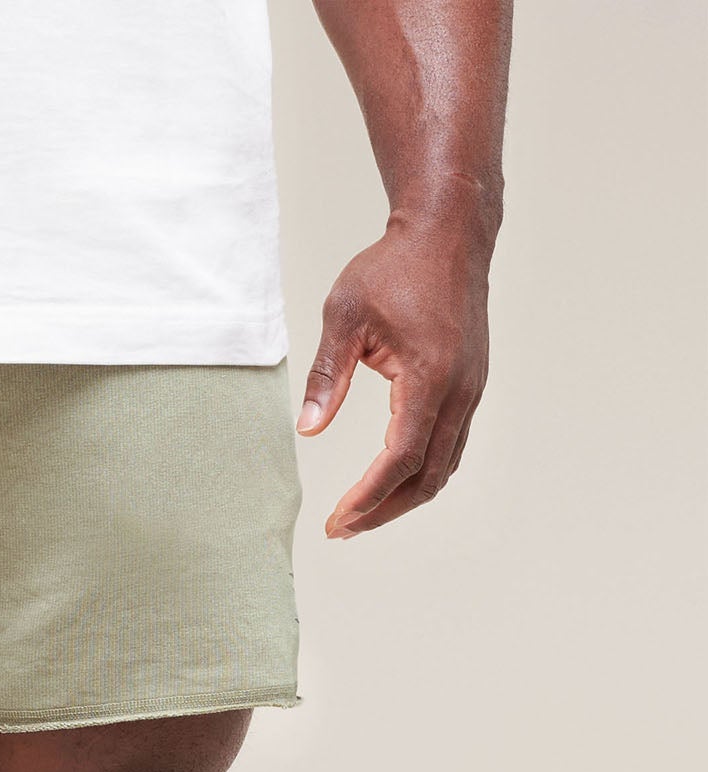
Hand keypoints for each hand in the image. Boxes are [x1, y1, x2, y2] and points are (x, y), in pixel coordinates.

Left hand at [296, 217, 491, 537]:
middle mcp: (460, 390)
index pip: (399, 458)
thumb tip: (308, 430)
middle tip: (341, 529)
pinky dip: (421, 473)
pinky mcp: (471, 385)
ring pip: (443, 466)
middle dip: (382, 510)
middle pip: (425, 476)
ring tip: (360, 515)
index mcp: (430, 376)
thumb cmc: (394, 267)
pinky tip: (390, 482)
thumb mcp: (345, 315)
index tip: (336, 520)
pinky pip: (450, 446)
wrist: (449, 232)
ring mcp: (471, 389)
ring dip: (402, 497)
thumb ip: (327, 376)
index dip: (367, 497)